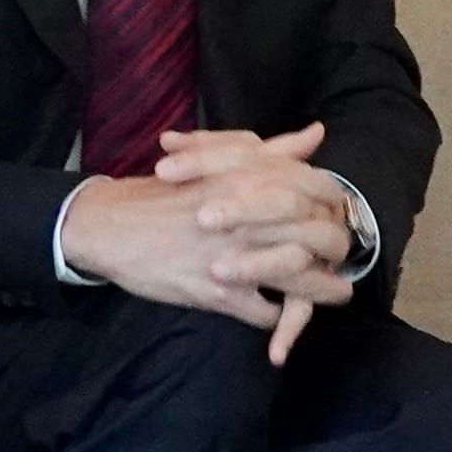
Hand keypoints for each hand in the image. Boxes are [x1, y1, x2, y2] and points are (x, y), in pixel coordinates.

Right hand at [61, 124, 357, 360]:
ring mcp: (235, 257)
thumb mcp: (221, 160)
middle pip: (319, 237)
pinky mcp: (217, 293)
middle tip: (341, 258)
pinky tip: (280, 312)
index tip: (339, 217)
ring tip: (333, 294)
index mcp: (252, 180)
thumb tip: (317, 134)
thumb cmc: (168, 190)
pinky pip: (265, 312)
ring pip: (301, 279)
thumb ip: (274, 151)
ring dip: (321, 291)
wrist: (110, 224)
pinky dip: (278, 318)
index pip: (320, 193)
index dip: (337, 208)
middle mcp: (249, 217)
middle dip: (338, 251)